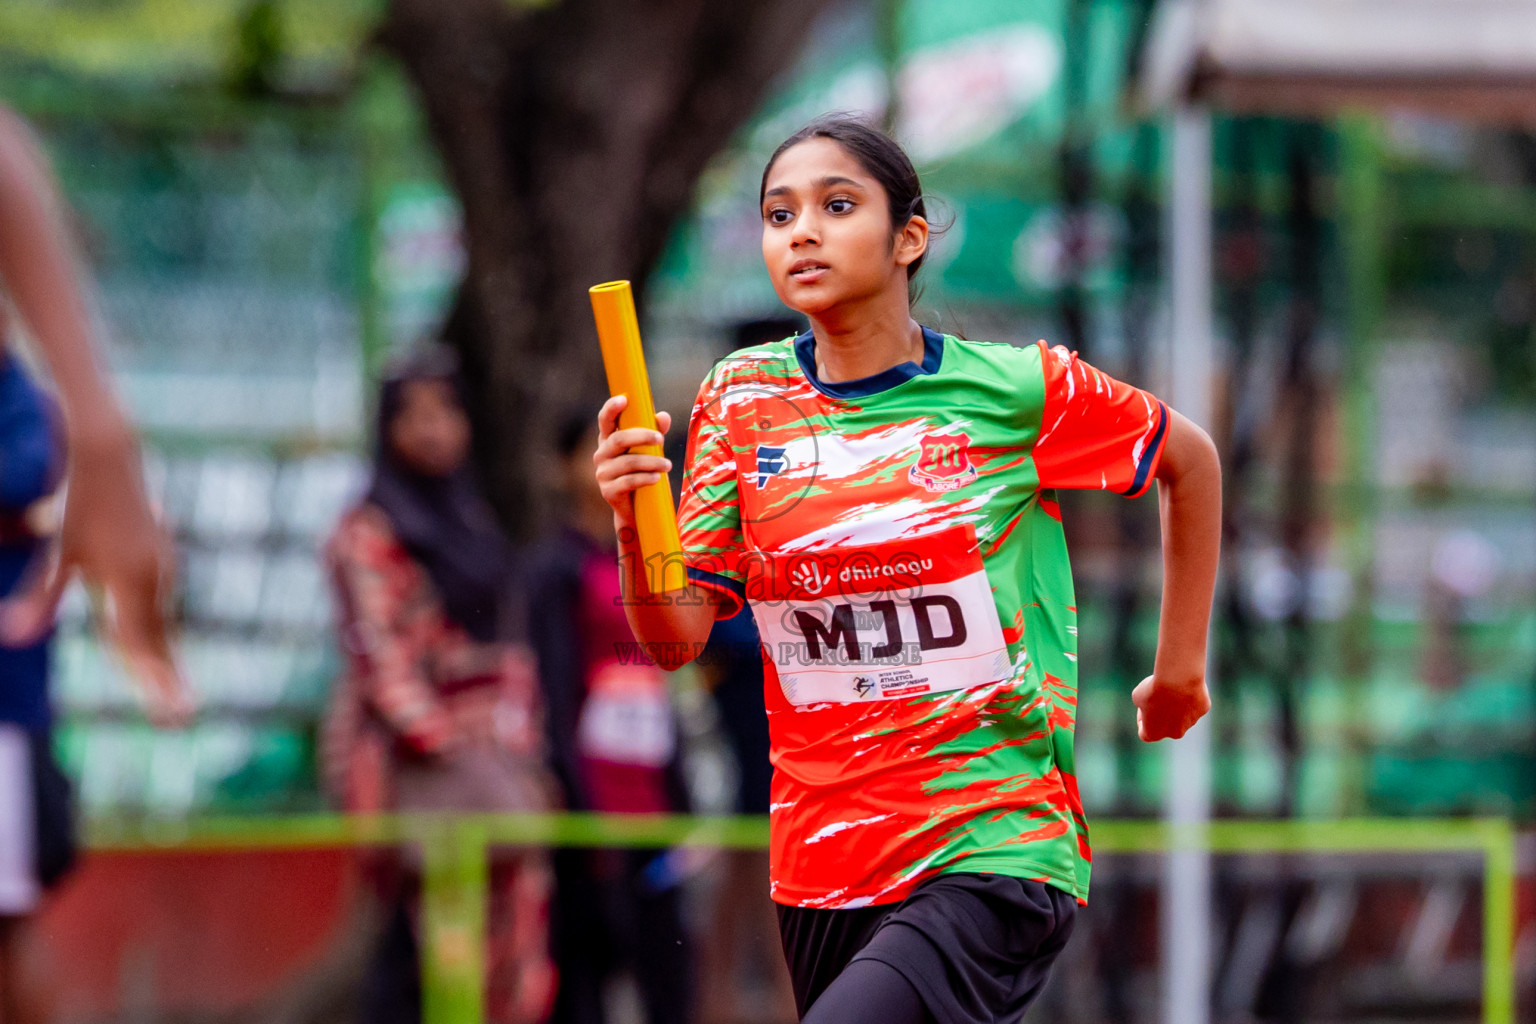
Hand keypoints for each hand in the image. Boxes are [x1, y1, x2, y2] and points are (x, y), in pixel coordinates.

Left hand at [0, 418, 190, 727]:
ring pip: (158, 620)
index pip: (139, 643)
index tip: (176, 712)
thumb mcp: (57, 550)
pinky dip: (156, 627)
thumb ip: (42, 595)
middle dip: (166, 677)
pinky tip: (159, 641)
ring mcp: (163, 566)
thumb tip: (16, 636)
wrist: (110, 455)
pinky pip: (158, 602)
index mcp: (133, 581)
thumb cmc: (77, 502)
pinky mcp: (161, 556)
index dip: (154, 681)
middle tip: (182, 715)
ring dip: (161, 654)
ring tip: (173, 691)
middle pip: (157, 638)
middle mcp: (156, 577)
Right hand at [593, 394, 671, 525]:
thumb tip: (663, 416)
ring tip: (668, 465)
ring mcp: (603, 473)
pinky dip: (645, 478)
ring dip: (651, 462)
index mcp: (609, 440)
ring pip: (627, 462)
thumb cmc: (642, 471)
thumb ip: (655, 431)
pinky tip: (657, 478)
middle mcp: (601, 454)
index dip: (611, 408)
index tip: (624, 399)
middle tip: (660, 438)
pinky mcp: (608, 491)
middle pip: (618, 439)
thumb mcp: (650, 450)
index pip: (605, 420)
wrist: (635, 508)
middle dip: (641, 436)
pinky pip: (628, 482)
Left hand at [1132, 674, 1209, 741]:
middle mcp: (1174, 733)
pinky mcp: (1203, 710)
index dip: (1142, 720)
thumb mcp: (1138, 696)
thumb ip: (1143, 704)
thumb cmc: (1154, 688)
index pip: (1145, 733)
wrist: (1178, 679)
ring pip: (1182, 714)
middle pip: (1166, 726)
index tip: (1143, 708)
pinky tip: (1185, 685)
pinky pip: (1194, 703)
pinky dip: (1189, 696)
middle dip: (1162, 714)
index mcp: (1155, 733)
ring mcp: (1191, 723)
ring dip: (1176, 705)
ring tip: (1172, 688)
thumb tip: (1152, 705)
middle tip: (1158, 697)